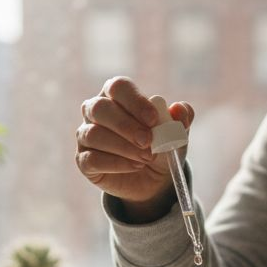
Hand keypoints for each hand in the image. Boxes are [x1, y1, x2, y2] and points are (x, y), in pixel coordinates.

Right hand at [75, 76, 194, 216]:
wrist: (153, 179)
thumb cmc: (161, 146)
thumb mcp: (177, 132)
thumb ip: (182, 117)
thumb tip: (178, 110)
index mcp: (116, 95)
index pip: (118, 87)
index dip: (135, 101)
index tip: (153, 119)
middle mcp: (95, 111)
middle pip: (100, 108)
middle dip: (126, 126)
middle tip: (148, 142)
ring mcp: (85, 135)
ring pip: (93, 134)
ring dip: (123, 147)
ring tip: (146, 157)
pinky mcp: (83, 161)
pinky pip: (92, 159)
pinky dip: (116, 164)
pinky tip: (134, 166)